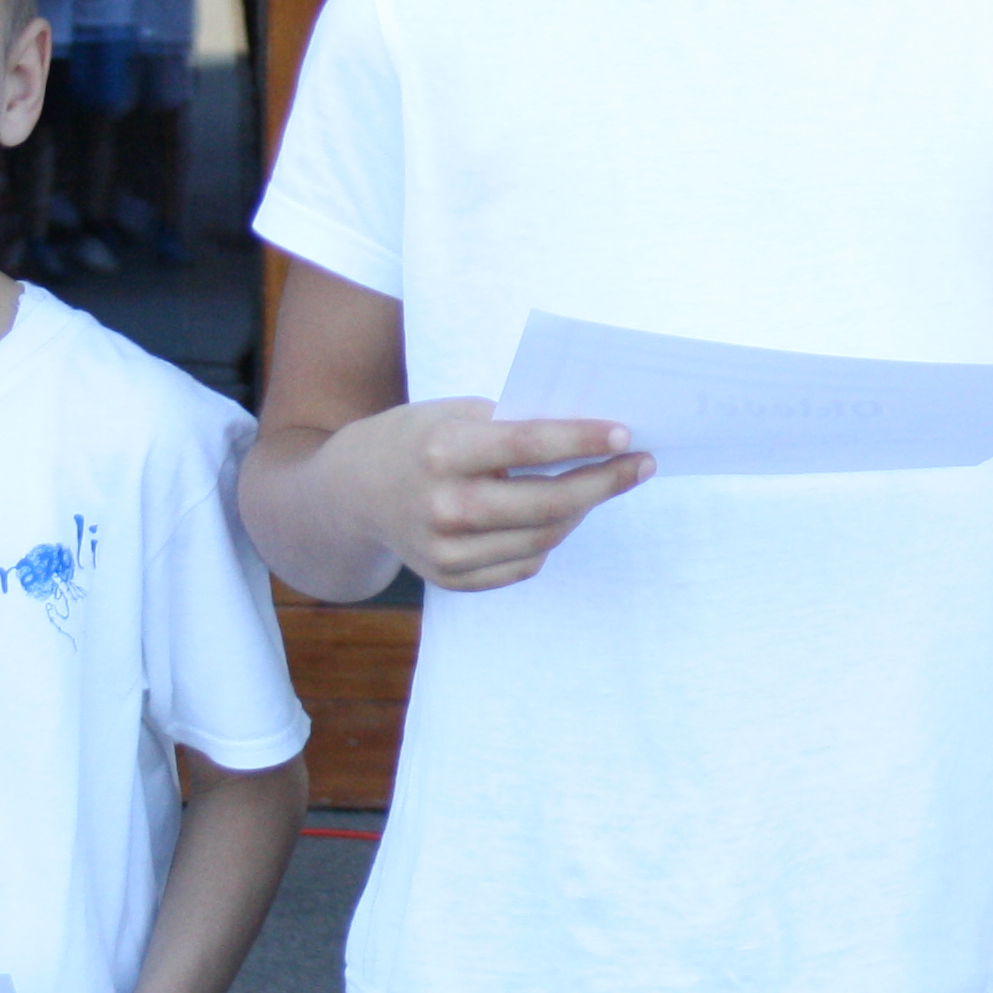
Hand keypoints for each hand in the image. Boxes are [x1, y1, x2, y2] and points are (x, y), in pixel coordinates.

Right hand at [317, 397, 648, 591]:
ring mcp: (448, 552)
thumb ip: (512, 424)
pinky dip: (550, 538)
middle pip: (548, 502)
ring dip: (584, 509)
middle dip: (604, 482)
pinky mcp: (453, 580)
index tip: (624, 434)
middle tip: (641, 464)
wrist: (351, 494)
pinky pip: (524, 563)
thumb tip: (587, 434)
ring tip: (604, 484)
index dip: (582, 440)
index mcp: (443, 453)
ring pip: (545, 537)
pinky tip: (563, 514)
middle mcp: (445, 508)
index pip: (529, 446)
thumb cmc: (414, 440)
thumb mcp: (454, 413)